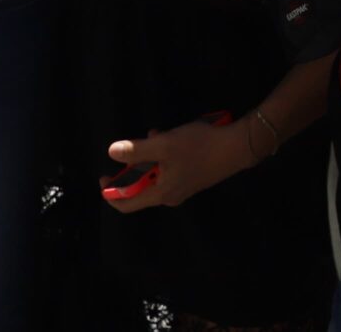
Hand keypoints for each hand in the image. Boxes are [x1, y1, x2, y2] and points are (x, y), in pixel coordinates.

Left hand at [102, 115, 249, 212]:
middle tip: (131, 149)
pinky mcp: (193, 177)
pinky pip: (169, 170)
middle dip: (133, 167)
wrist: (237, 147)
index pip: (127, 204)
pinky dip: (163, 156)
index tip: (103, 176)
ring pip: (156, 176)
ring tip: (152, 136)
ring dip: (150, 158)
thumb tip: (111, 152)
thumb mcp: (164, 144)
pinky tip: (168, 136)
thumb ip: (136, 150)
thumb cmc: (199, 147)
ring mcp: (183, 187)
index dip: (111, 193)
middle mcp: (171, 196)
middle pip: (141, 188)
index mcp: (161, 194)